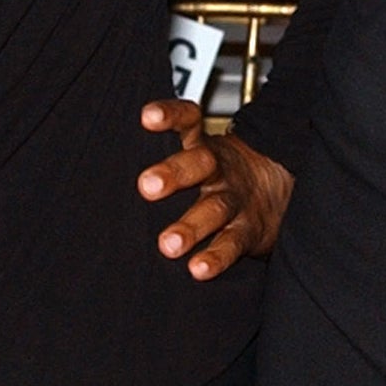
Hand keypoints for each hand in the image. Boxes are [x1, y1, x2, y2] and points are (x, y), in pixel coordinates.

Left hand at [138, 98, 293, 278]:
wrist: (282, 189)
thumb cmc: (222, 175)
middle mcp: (219, 169)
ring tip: (169, 244)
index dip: (171, 116)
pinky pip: (232, 243)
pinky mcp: (249, 230)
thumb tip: (103, 168)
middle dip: (174, 173)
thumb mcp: (199, 155)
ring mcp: (235, 200)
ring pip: (215, 209)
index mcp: (202, 146)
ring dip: (191, 226)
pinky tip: (199, 269)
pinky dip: (216, 257)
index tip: (148, 117)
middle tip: (148, 185)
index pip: (189, 121)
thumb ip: (164, 159)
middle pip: (200, 163)